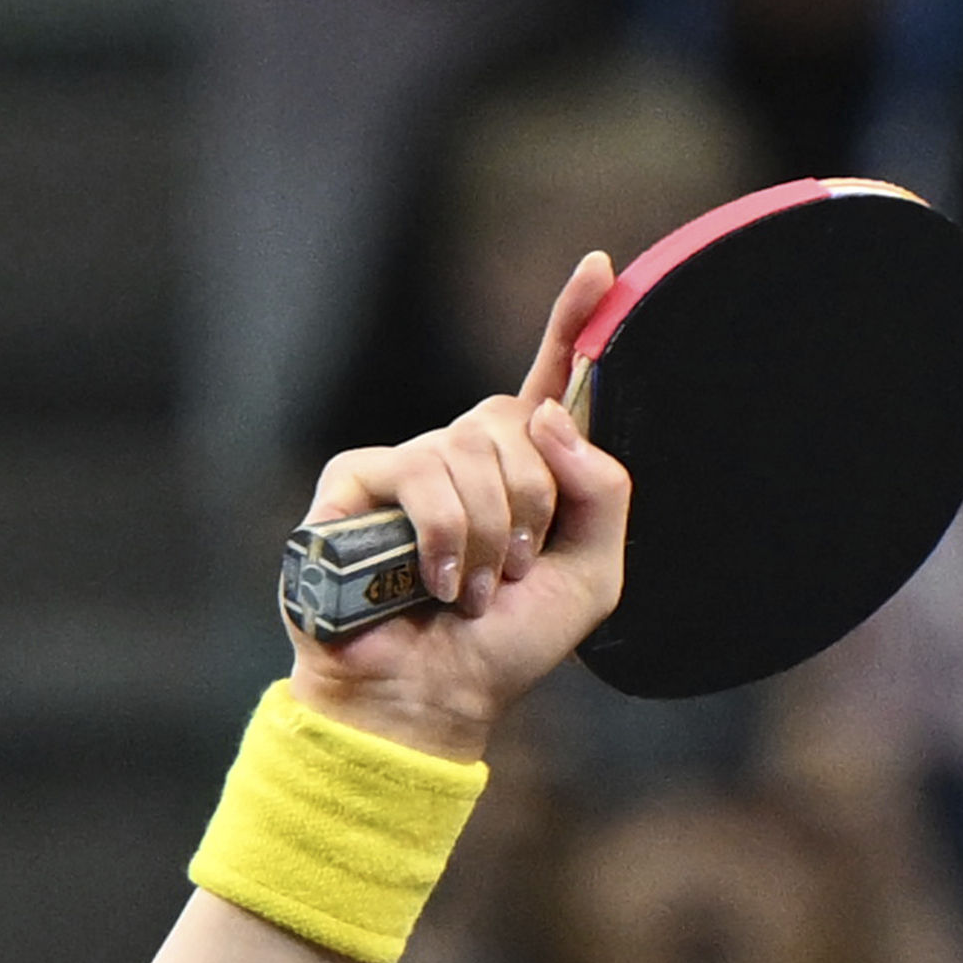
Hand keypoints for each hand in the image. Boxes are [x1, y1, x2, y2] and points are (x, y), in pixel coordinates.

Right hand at [287, 254, 633, 762]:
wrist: (436, 695)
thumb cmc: (506, 646)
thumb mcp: (592, 576)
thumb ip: (605, 491)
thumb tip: (552, 416)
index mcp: (522, 470)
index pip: (550, 382)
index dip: (572, 322)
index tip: (600, 266)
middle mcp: (463, 454)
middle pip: (517, 418)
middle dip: (534, 502)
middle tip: (515, 570)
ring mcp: (407, 462)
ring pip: (472, 448)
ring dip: (490, 535)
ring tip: (470, 590)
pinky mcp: (358, 481)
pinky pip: (423, 472)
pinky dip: (445, 538)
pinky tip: (435, 582)